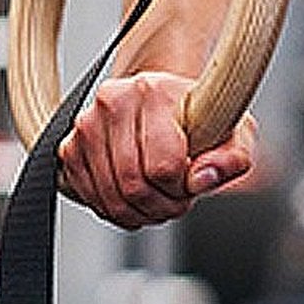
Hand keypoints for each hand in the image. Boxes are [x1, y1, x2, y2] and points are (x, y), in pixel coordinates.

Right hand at [56, 71, 256, 230]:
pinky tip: (138, 198)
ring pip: (110, 199)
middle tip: (179, 200)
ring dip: (141, 213)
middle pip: (134, 186)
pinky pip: (91, 199)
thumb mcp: (234, 133)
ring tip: (161, 199)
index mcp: (153, 91)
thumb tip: (202, 180)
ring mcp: (85, 125)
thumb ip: (231, 158)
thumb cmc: (201, 119)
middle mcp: (112, 102)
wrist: (166, 104)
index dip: (183, 188)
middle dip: (163, 206)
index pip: (163, 165)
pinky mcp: (69, 149)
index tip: (192, 183)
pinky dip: (118, 211)